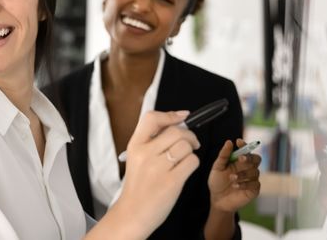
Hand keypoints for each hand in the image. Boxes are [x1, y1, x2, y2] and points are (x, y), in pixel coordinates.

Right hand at [112, 111, 200, 238]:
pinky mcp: (171, 181)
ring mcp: (158, 167)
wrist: (133, 212)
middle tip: (191, 142)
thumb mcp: (136, 157)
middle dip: (189, 135)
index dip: (170, 115)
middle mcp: (145, 154)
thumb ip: (152, 140)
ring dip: (192, 150)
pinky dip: (193, 163)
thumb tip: (177, 121)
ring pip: (186, 145)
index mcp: (135, 145)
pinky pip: (192, 161)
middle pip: (176, 131)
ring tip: (186, 157)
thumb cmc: (139, 184)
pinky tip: (185, 169)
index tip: (182, 116)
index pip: (151, 118)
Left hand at [208, 139, 260, 212]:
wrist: (217, 199)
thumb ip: (224, 155)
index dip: (244, 145)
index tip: (238, 141)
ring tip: (231, 178)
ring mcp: (252, 179)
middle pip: (257, 159)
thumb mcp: (217, 167)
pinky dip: (244, 184)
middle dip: (249, 158)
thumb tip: (229, 142)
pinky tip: (235, 185)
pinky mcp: (254, 190)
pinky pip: (254, 184)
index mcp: (239, 161)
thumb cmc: (217, 182)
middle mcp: (247, 168)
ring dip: (243, 174)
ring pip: (255, 172)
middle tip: (240, 159)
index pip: (246, 150)